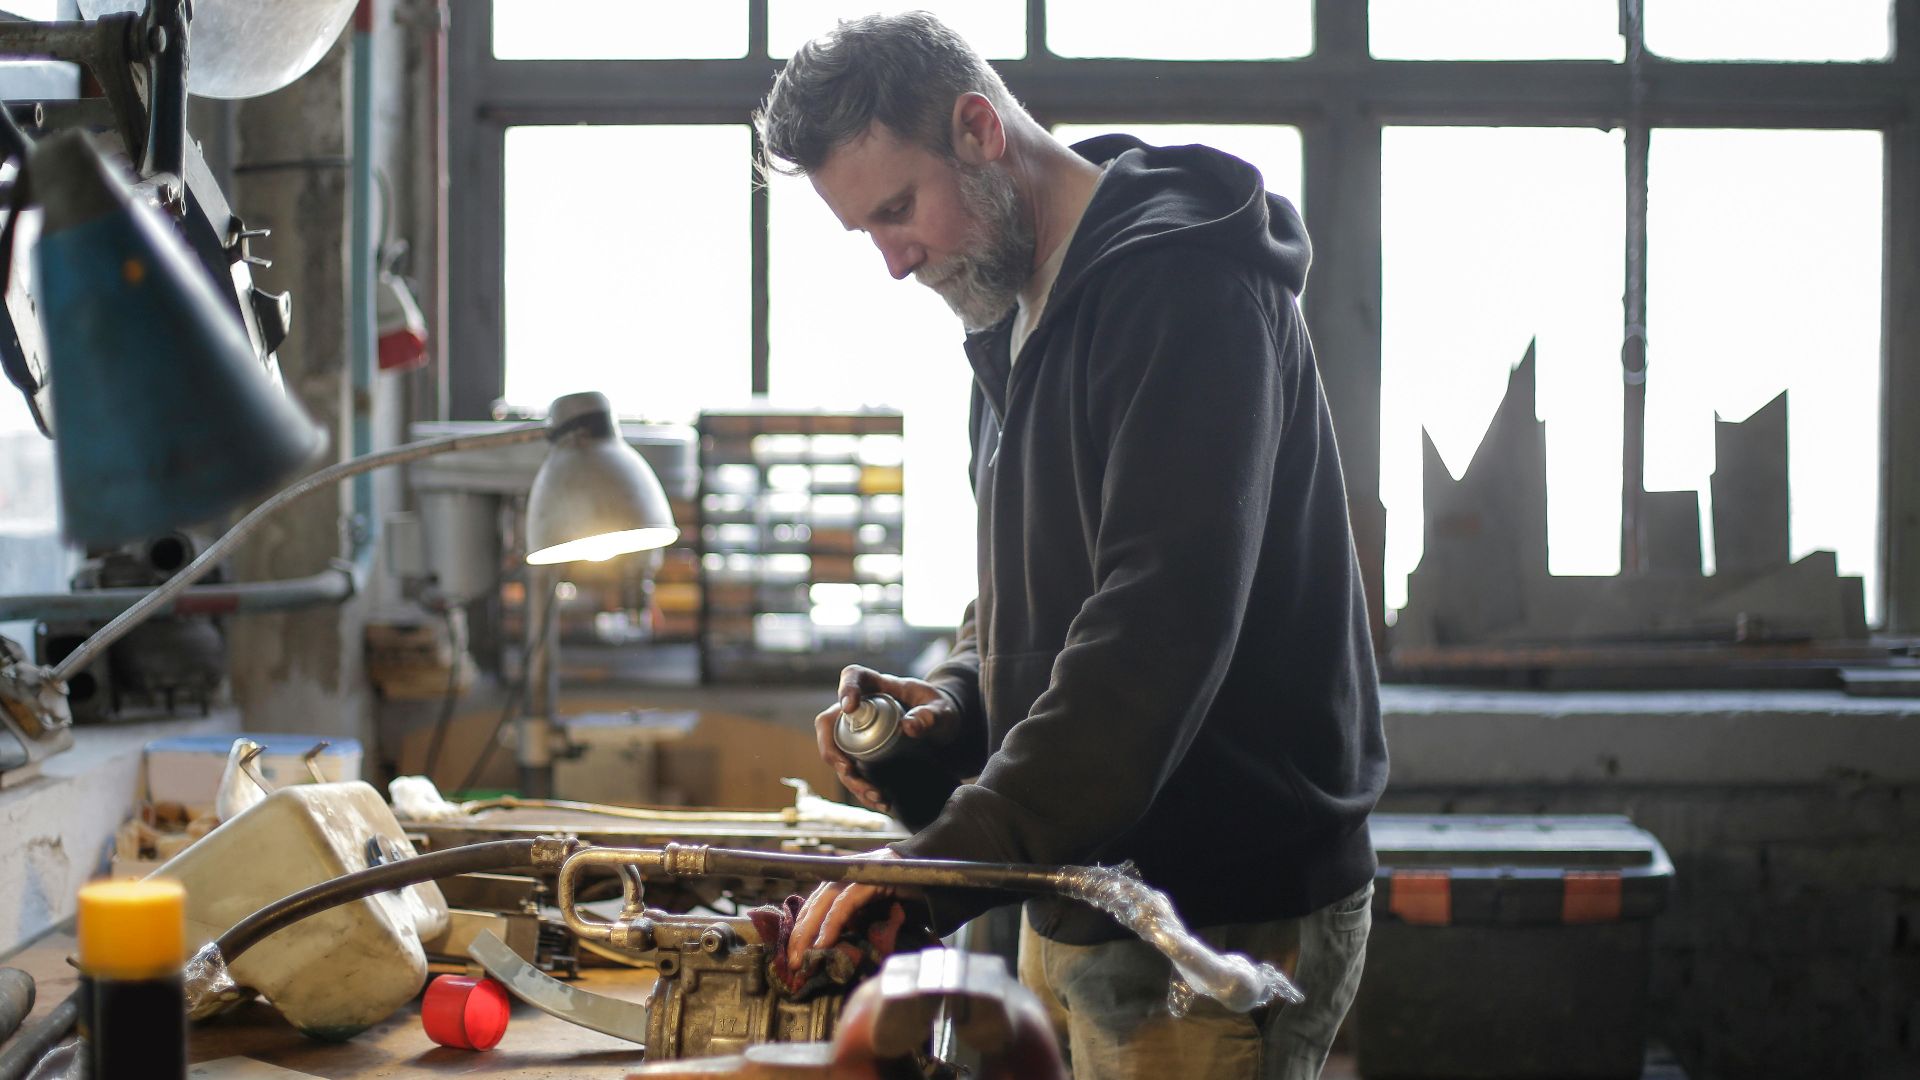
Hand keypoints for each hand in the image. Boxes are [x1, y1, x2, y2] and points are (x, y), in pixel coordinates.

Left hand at [787, 847, 900, 970]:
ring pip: (825, 901)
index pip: (815, 903)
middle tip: (791, 962)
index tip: (792, 954)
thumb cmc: (909, 897)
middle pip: (815, 902)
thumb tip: (834, 949)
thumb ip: (857, 922)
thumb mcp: (876, 913)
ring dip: (810, 931)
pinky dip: (832, 924)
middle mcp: (848, 871)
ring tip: (802, 956)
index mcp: (846, 879)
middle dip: (799, 933)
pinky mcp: (871, 876)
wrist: (937, 876)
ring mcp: (859, 870)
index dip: (801, 927)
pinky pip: (845, 903)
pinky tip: (823, 943)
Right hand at [813, 665, 960, 813]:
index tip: (849, 708)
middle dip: (833, 751)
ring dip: (849, 778)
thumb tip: (910, 727)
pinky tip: (882, 803)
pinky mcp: (863, 753)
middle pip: (830, 723)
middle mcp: (860, 707)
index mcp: (877, 685)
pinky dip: (862, 790)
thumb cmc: (939, 709)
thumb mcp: (940, 709)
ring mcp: (858, 731)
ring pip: (838, 753)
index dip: (845, 690)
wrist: (941, 728)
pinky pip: (852, 771)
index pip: (853, 676)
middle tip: (850, 771)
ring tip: (876, 796)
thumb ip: (930, 715)